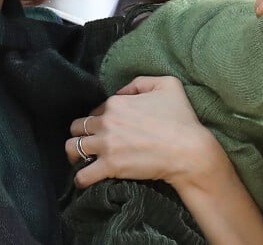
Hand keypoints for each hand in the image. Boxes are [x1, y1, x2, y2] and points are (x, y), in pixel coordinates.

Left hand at [66, 75, 223, 188]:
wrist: (190, 151)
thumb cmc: (181, 118)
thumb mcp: (167, 85)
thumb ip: (140, 82)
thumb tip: (121, 91)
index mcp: (116, 102)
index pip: (95, 110)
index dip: (99, 119)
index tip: (107, 128)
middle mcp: (107, 121)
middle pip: (77, 127)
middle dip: (81, 134)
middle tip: (89, 143)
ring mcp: (106, 144)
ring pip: (72, 148)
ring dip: (74, 153)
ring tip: (82, 159)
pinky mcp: (110, 166)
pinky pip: (83, 174)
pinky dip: (81, 178)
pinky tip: (85, 179)